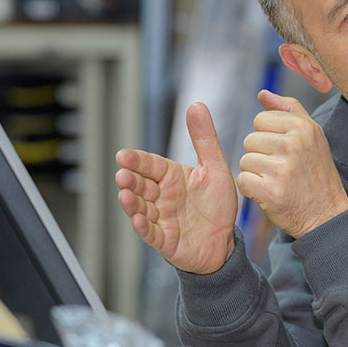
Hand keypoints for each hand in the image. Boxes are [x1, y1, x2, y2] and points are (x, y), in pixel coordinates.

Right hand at [115, 102, 236, 273]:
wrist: (225, 241)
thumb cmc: (217, 205)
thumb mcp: (215, 168)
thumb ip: (204, 139)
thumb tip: (196, 105)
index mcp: (172, 178)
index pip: (150, 165)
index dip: (137, 161)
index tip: (123, 155)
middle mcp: (162, 197)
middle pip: (141, 186)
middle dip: (130, 181)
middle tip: (122, 175)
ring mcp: (161, 219)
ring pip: (140, 208)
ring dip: (131, 202)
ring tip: (125, 194)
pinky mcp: (165, 241)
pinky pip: (151, 233)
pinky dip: (143, 227)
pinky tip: (137, 219)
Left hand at [236, 90, 347, 237]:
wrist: (326, 214)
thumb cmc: (317, 173)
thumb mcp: (312, 135)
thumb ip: (287, 109)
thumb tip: (263, 94)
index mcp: (303, 127)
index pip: (261, 119)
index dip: (268, 136)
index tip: (284, 151)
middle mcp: (293, 144)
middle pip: (250, 139)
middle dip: (260, 155)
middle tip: (281, 169)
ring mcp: (281, 168)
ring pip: (245, 160)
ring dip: (256, 173)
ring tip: (276, 180)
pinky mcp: (270, 191)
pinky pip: (243, 180)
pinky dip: (251, 189)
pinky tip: (269, 192)